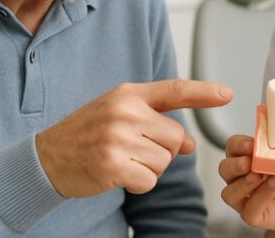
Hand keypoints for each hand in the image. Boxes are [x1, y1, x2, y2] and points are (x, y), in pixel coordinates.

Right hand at [36, 79, 232, 197]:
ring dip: (147, 168)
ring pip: (164, 161)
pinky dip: (138, 184)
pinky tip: (117, 175)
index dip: (203, 92)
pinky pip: (149, 180)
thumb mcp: (120, 118)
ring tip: (120, 159)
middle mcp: (125, 111)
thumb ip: (155, 123)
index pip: (173, 90)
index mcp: (128, 94)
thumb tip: (189, 143)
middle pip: (175, 136)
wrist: (46, 157)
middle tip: (130, 148)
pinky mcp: (113, 164)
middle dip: (160, 150)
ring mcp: (118, 137)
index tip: (227, 93)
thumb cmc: (86, 134)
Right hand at [219, 135, 274, 236]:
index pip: (231, 146)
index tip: (252, 143)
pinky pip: (249, 208)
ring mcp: (241, 199)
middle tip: (250, 161)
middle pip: (224, 169)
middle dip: (235, 164)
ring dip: (244, 183)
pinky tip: (273, 186)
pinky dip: (261, 196)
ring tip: (259, 176)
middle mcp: (237, 178)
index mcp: (242, 157)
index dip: (238, 144)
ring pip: (229, 193)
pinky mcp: (250, 215)